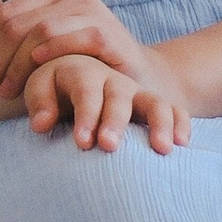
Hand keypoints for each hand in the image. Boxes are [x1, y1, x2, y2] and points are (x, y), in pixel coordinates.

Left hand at [0, 0, 135, 103]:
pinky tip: (37, 71)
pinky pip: (71, 38)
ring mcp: (90, 12)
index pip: (2, 15)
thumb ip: (20, 50)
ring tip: (7, 93)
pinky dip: (50, 53)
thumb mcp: (50, 54)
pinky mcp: (107, 32)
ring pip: (38, 31)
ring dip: (16, 65)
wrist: (141, 81)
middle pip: (14, 24)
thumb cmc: (89, 70)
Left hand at [23, 52, 192, 155]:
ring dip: (158, 124)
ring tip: (162, 150)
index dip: (86, 115)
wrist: (80, 82)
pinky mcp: (153, 107)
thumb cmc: (55, 91)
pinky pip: (175, 111)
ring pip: (153, 102)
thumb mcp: (41, 89)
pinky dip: (181, 124)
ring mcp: (137, 94)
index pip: (86, 90)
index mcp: (83, 72)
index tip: (82, 143)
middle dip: (115, 122)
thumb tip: (41, 124)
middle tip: (109, 146)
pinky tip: (182, 145)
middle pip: (119, 97)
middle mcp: (113, 81)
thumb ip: (39, 104)